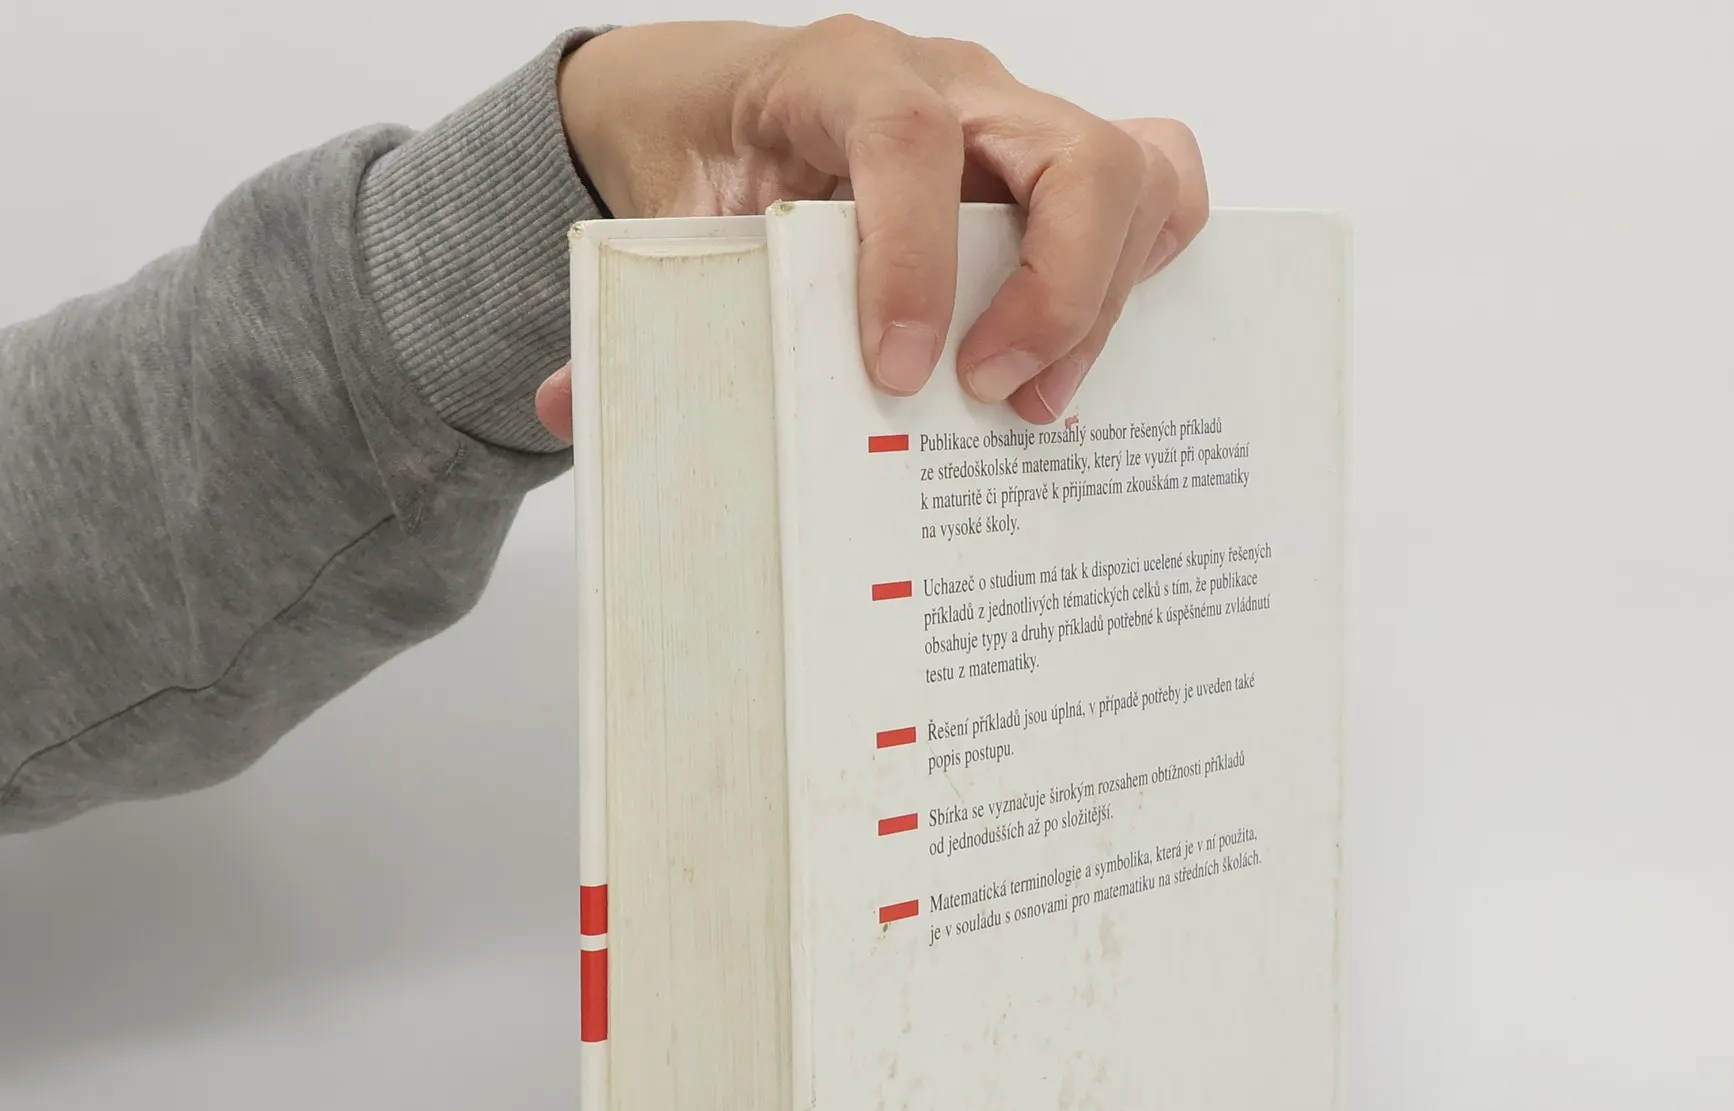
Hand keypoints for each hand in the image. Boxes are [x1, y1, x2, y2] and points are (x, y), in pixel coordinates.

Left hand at [534, 16, 1207, 441]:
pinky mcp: (1056, 163)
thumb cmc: (705, 154)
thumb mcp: (664, 224)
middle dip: (1052, 297)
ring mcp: (1020, 119)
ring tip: (1033, 402)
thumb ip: (639, 304)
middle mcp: (954, 82)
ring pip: (1132, 172)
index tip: (896, 370)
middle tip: (991, 399)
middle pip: (1072, 155)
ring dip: (1101, 302)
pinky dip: (1143, 264)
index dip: (915, 258)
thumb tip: (572, 408)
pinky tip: (1085, 344)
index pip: (906, 136)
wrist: (722, 103)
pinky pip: (1154, 183)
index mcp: (838, 73)